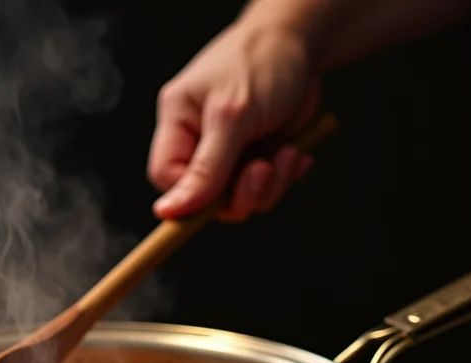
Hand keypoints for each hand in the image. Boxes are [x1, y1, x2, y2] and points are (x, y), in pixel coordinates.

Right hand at [148, 21, 320, 221]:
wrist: (304, 43)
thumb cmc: (261, 62)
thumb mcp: (232, 116)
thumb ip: (205, 169)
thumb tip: (168, 210)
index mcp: (178, 123)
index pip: (166, 177)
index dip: (189, 197)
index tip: (219, 200)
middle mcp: (199, 141)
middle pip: (204, 197)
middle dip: (240, 192)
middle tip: (263, 169)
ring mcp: (229, 152)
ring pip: (238, 198)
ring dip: (268, 186)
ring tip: (287, 154)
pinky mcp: (255, 156)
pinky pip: (263, 189)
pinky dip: (283, 177)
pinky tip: (295, 152)